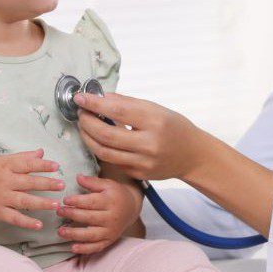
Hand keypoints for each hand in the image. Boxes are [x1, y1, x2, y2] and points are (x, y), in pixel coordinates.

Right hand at [0, 149, 63, 229]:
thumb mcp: (3, 160)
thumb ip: (23, 157)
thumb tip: (42, 152)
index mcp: (6, 166)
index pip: (27, 164)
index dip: (42, 165)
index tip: (56, 167)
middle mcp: (4, 181)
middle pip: (28, 183)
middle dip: (46, 184)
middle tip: (62, 185)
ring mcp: (1, 198)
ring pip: (23, 201)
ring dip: (41, 203)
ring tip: (56, 205)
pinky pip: (14, 218)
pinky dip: (26, 222)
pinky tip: (39, 225)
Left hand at [57, 174, 142, 254]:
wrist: (131, 208)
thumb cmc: (116, 194)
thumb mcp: (107, 184)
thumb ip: (92, 182)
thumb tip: (78, 177)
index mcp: (110, 201)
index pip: (91, 202)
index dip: (77, 201)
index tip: (65, 200)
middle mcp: (111, 217)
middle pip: (89, 218)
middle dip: (72, 215)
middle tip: (59, 212)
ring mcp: (110, 231)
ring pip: (91, 235)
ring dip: (75, 234)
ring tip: (60, 231)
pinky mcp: (109, 240)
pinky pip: (97, 247)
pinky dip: (85, 249)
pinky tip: (73, 247)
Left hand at [74, 92, 213, 180]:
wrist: (192, 155)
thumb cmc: (174, 127)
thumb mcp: (156, 109)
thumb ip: (128, 103)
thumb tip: (101, 97)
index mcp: (155, 121)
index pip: (118, 110)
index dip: (95, 104)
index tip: (80, 97)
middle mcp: (149, 144)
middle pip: (106, 135)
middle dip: (87, 122)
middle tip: (81, 113)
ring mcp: (143, 162)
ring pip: (104, 152)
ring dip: (88, 138)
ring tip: (84, 126)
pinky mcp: (138, 174)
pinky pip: (113, 161)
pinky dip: (101, 148)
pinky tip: (98, 139)